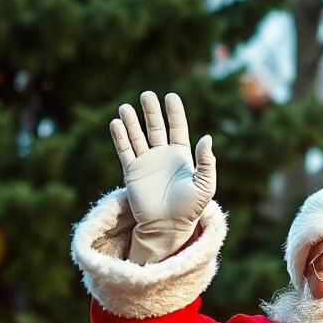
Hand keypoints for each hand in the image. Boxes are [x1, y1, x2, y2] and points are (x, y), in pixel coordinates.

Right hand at [110, 91, 215, 263]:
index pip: (177, 128)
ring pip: (137, 136)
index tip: (171, 96)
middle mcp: (162, 156)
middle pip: (156, 127)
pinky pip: (125, 151)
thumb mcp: (205, 185)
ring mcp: (146, 163)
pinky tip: (116, 123)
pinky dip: (120, 137)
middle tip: (146, 95)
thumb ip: (207, 162)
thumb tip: (207, 137)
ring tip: (125, 106)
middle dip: (151, 111)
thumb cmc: (190, 209)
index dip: (174, 112)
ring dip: (131, 121)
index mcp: (181, 156)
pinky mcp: (132, 172)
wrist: (167, 227)